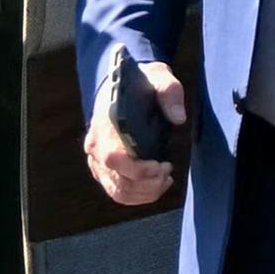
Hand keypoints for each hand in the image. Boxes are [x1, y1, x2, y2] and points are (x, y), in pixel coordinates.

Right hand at [83, 60, 185, 205]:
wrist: (121, 87)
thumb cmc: (141, 83)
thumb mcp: (159, 78)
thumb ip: (169, 93)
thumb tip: (179, 118)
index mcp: (104, 124)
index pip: (114, 158)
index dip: (139, 170)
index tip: (163, 165)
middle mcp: (95, 146)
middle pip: (118, 181)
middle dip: (148, 184)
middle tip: (168, 171)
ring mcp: (96, 160)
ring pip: (118, 191)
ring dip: (146, 193)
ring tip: (165, 179)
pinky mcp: (103, 170)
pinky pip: (118, 192)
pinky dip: (139, 196)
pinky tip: (157, 185)